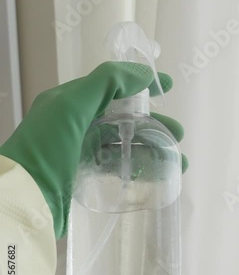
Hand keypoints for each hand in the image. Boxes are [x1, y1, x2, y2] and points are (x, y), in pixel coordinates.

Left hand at [0, 62, 187, 238]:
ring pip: (123, 143)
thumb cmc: (46, 149)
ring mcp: (80, 149)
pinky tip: (159, 175)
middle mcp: (76, 122)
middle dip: (153, 122)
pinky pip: (118, 166)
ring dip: (152, 148)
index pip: (112, 85)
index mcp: (70, 101)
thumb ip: (106, 83)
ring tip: (178, 160)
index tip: (167, 86)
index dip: (140, 83)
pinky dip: (139, 168)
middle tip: (178, 132)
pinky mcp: (84, 174)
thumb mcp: (71, 106)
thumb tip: (143, 72)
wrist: (24, 201)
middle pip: (122, 116)